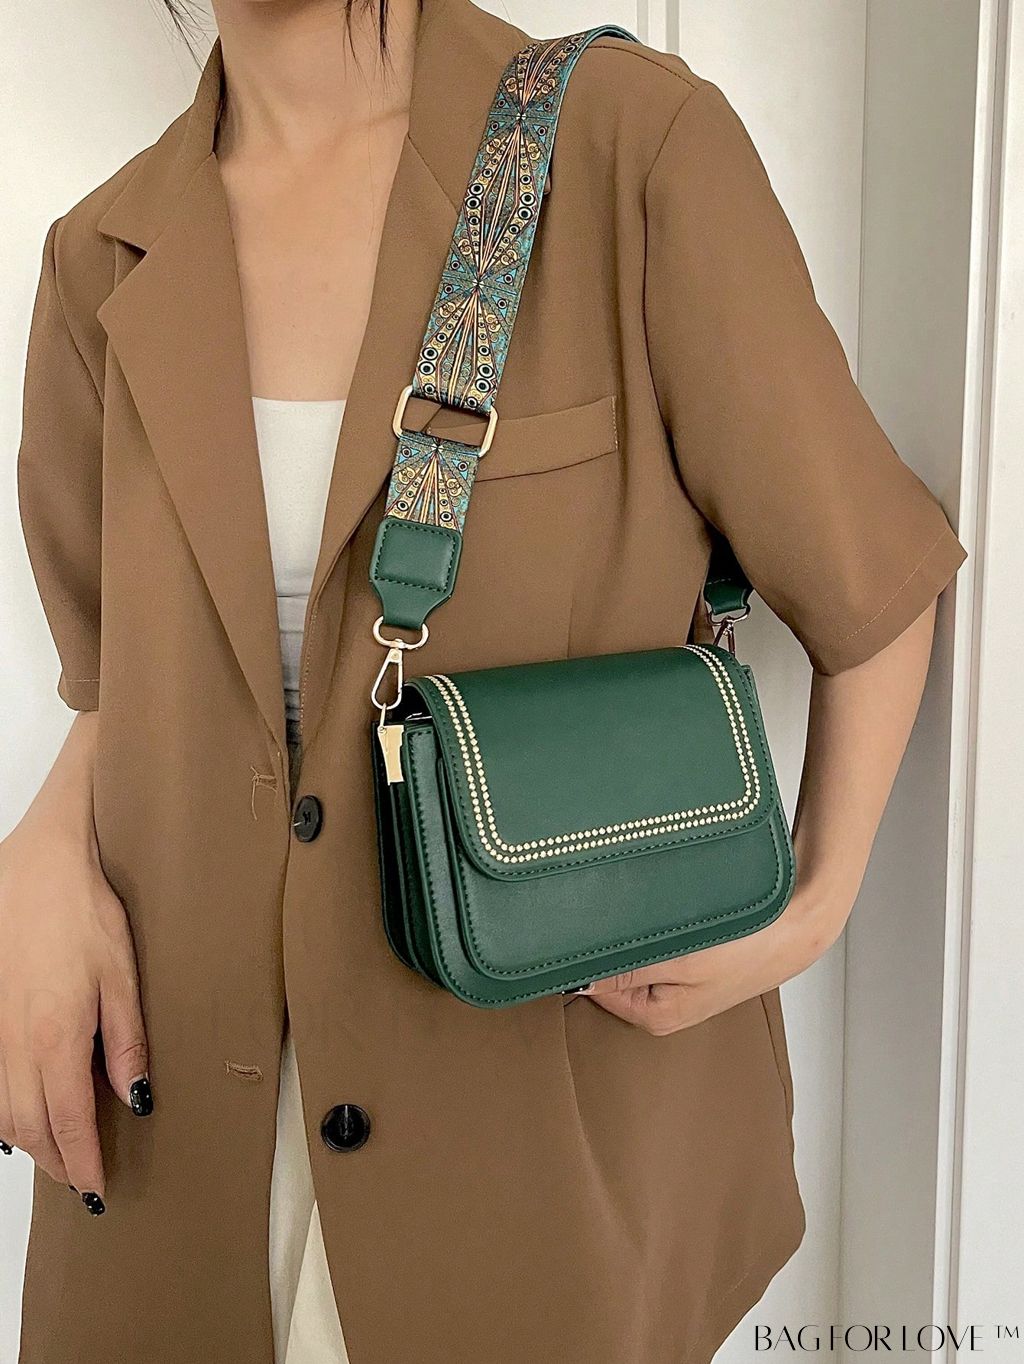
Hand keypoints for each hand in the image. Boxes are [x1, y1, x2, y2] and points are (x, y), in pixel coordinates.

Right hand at [0, 811, 149, 1208]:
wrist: (39, 868)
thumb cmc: (84, 912)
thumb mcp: (122, 976)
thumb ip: (127, 1043)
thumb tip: (135, 1099)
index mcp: (56, 1038)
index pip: (68, 1122)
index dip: (81, 1162)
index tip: (97, 1190)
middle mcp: (15, 1043)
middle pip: (28, 1127)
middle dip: (56, 1161)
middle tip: (82, 1182)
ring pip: (1, 1111)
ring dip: (28, 1141)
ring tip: (58, 1156)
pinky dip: (4, 1111)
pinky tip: (21, 1114)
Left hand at [576, 876, 849, 1034]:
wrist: (799, 918)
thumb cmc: (749, 945)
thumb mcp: (681, 961)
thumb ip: (626, 970)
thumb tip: (575, 979)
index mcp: (652, 1015)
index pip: (592, 984)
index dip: (583, 951)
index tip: (577, 917)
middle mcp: (659, 1002)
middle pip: (609, 968)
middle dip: (605, 938)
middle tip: (609, 903)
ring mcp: (674, 980)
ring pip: (630, 951)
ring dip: (628, 927)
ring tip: (641, 903)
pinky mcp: (688, 957)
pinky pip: (653, 940)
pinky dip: (650, 922)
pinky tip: (659, 905)